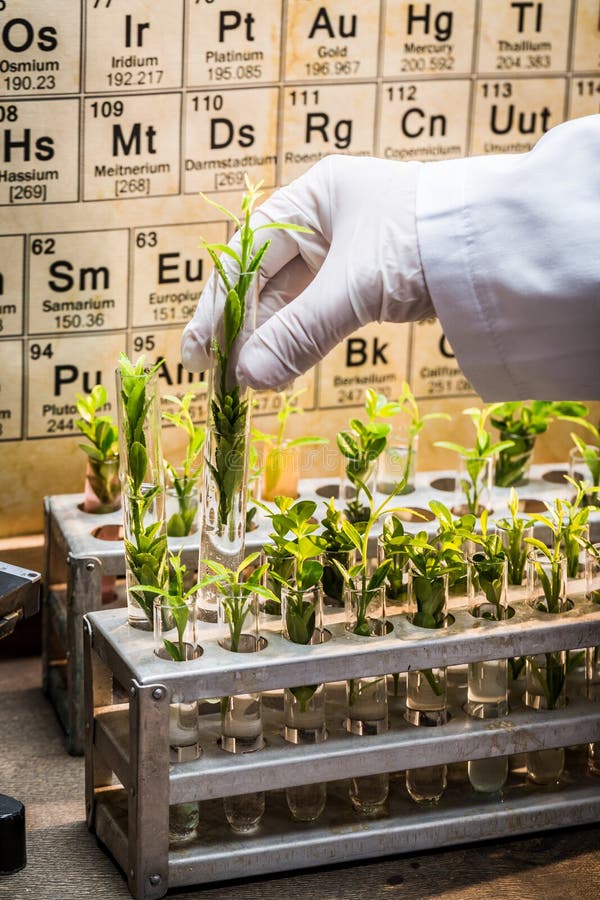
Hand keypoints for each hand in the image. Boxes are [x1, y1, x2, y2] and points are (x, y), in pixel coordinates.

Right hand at [181, 154, 432, 389]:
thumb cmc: (423, 243)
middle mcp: (325, 219)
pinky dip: (303, 341)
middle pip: (266, 280)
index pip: (247, 254)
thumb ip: (300, 333)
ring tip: (253, 383)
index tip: (198, 350)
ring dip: (272, 341)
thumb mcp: (354, 286)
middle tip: (223, 378)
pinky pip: (321, 313)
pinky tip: (285, 370)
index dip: (218, 304)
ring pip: (293, 302)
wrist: (501, 248)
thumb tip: (248, 379)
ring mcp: (346, 251)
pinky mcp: (368, 280)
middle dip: (244, 330)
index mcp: (313, 197)